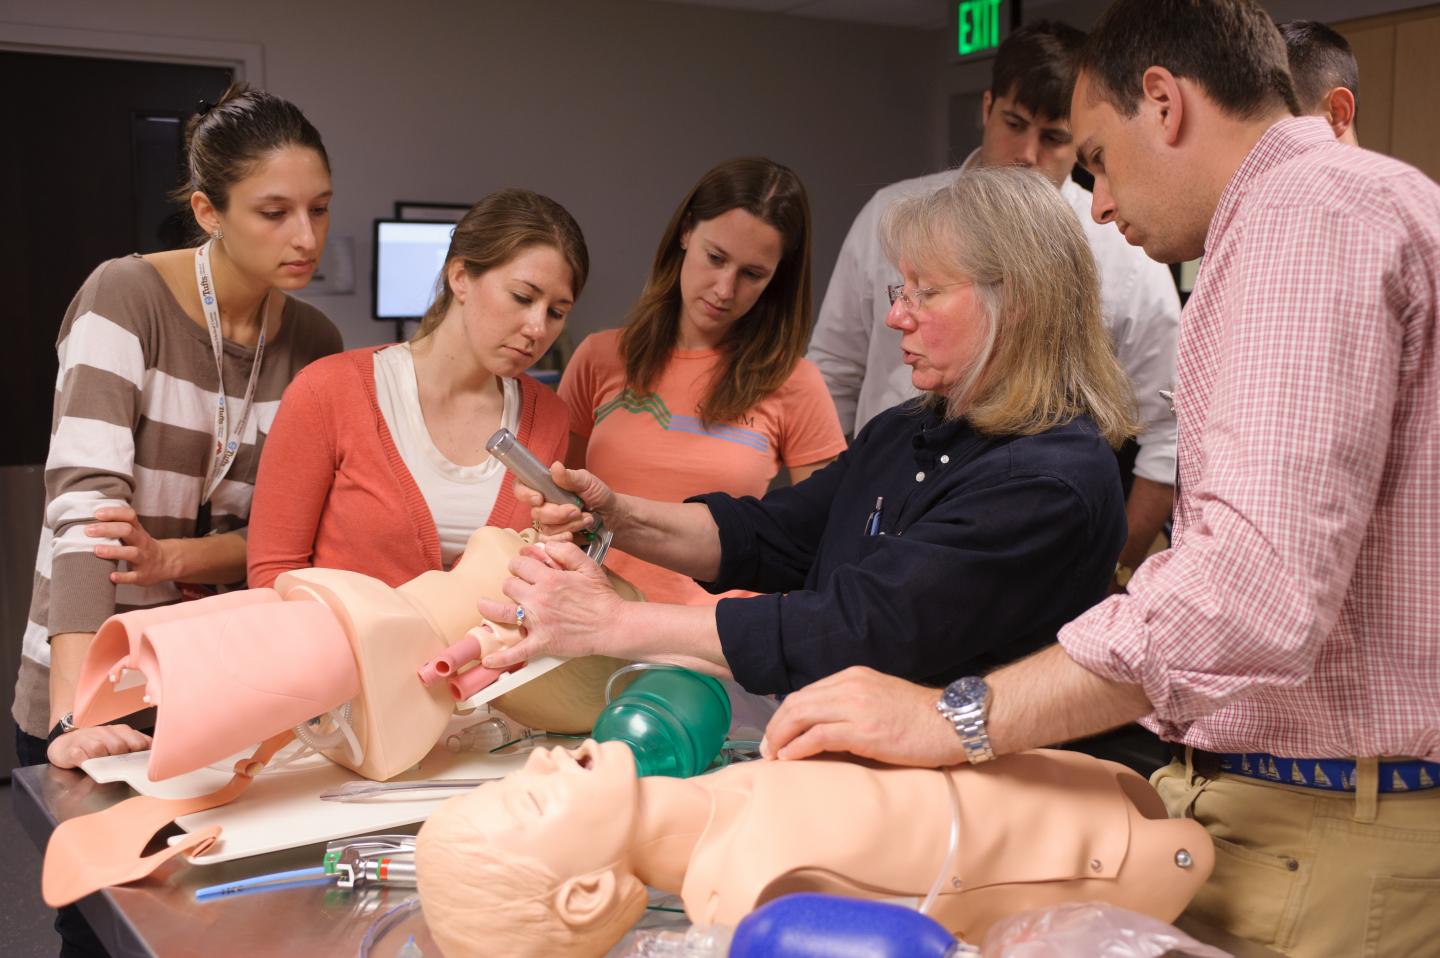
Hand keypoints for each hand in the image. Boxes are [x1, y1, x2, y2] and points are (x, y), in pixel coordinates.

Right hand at [47, 724, 151, 768]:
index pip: (139, 742)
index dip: (141, 754)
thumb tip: (154, 754)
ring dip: (103, 760)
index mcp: (121, 731)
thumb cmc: (96, 744)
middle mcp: (105, 732)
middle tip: (118, 765)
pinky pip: (81, 756)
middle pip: (120, 746)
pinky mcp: (72, 749)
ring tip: (101, 764)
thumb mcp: (119, 742)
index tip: (140, 763)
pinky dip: (86, 762)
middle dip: (121, 759)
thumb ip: (136, 745)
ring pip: (100, 749)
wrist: (66, 743)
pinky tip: (86, 764)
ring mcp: (88, 739)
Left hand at [86, 506, 176, 585]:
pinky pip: (133, 576)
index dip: (114, 513)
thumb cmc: (141, 546)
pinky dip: (123, 577)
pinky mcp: (142, 575)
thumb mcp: (135, 533)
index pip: (130, 516)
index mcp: (138, 530)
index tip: (97, 513)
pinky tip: (111, 576)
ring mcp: (143, 559)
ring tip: (96, 550)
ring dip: (113, 551)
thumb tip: (88, 520)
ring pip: (131, 553)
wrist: (166, 563)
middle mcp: (142, 542)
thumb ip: (117, 526)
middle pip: (128, 531)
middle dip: (107, 529)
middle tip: (88, 530)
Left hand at [476, 541, 623, 668]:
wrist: (612, 625)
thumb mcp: (587, 566)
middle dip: (512, 584)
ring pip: (502, 612)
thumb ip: (565, 550)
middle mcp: (538, 599)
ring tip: (484, 607)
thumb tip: (545, 545)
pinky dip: (502, 658)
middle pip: (509, 585)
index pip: (519, 565)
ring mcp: (538, 622)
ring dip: (490, 609)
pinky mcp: (542, 642)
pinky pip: (516, 652)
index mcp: (549, 579)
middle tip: (518, 588)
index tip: (523, 568)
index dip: (520, 564)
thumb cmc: (601, 597)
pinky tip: (489, 660)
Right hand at [516, 463, 618, 540]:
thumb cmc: (598, 495)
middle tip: (577, 510)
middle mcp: (543, 506)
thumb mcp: (588, 482)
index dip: (525, 494)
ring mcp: (548, 524)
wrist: (611, 516)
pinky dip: (565, 539)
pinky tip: (577, 534)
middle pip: (536, 513)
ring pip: (546, 529)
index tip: (539, 498)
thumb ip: (570, 477)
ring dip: (569, 525)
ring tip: (586, 519)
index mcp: (546, 488)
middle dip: (558, 513)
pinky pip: (551, 543)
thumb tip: (555, 467)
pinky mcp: (555, 539)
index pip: (521, 488)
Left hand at [759, 666, 967, 766]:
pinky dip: (798, 747)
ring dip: (780, 737)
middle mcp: (851, 686)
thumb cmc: (922, 718)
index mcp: (854, 677)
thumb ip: (854, 706)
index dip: (785, 715)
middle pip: (797, 703)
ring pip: (801, 716)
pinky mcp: (864, 730)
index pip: (806, 693)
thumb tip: (827, 729)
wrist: (954, 722)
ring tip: (773, 755)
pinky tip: (789, 758)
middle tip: (767, 748)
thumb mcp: (881, 699)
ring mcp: (856, 706)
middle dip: (775, 726)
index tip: (777, 734)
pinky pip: (818, 736)